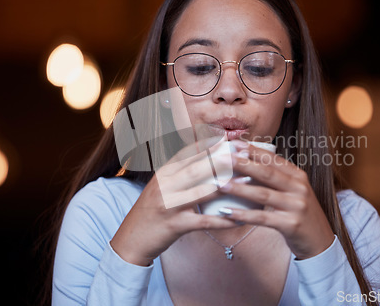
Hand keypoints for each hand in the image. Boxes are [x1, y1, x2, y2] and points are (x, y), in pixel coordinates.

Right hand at [110, 139, 238, 265]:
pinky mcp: (175, 225)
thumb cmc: (151, 211)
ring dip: (228, 185)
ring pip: (202, 191)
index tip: (229, 138)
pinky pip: (204, 221)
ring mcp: (169, 205)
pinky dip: (224, 220)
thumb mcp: (161, 186)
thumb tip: (203, 157)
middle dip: (223, 159)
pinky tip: (240, 218)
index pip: (188, 153)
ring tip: (248, 180)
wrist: (131, 240)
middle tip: (245, 152)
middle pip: (197, 168)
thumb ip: (178, 172)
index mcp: (163, 173)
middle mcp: (165, 185)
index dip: (210, 145)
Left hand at [218, 140, 334, 259]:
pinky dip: (243, 215)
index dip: (252, 150)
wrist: (320, 241)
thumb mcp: (293, 191)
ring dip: (239, 189)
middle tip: (221, 158)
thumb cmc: (300, 213)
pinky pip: (262, 218)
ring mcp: (296, 206)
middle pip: (267, 172)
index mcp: (298, 176)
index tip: (233, 143)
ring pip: (263, 194)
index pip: (273, 159)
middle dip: (242, 164)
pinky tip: (226, 212)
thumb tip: (248, 162)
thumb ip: (276, 177)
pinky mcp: (291, 224)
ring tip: (220, 184)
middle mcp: (299, 188)